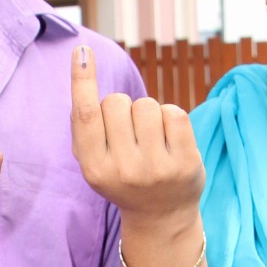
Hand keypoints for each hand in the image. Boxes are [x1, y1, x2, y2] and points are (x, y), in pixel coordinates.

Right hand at [70, 45, 203, 227]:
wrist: (161, 216)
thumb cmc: (123, 177)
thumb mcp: (95, 161)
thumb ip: (83, 126)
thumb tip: (81, 70)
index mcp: (95, 169)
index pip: (86, 115)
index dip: (82, 80)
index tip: (82, 51)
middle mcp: (124, 170)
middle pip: (117, 102)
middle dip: (122, 108)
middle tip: (129, 134)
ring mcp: (157, 168)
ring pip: (146, 105)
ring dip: (148, 114)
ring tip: (150, 139)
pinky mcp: (185, 163)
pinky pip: (174, 113)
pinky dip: (171, 117)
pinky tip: (169, 139)